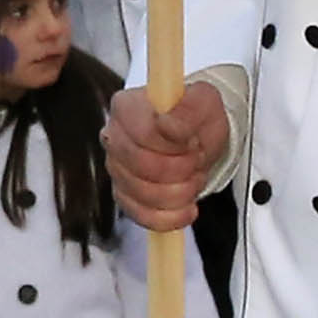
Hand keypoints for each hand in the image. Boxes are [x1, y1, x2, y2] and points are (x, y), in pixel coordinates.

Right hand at [106, 81, 231, 232]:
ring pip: (144, 194)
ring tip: (194, 177)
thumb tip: (165, 123)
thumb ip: (186, 108)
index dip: (175, 144)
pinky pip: (143, 216)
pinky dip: (171, 217)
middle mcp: (113, 138)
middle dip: (181, 168)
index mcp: (127, 108)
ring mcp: (116, 170)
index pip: (144, 134)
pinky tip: (187, 207)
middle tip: (197, 159)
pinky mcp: (124, 197)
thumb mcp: (203, 101)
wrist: (198, 137)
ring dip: (181, 191)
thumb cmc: (195, 117)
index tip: (193, 140)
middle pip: (142, 166)